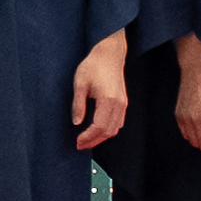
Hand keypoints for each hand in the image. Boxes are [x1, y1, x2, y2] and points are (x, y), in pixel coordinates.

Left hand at [71, 30, 129, 152]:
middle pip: (108, 131)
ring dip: (101, 137)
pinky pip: (118, 122)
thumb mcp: (80, 84)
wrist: (110, 54)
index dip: (88, 137)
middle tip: (79, 146)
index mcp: (108, 100)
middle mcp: (119, 104)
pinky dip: (108, 130)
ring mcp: (123, 104)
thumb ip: (78, 104)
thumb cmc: (93, 66)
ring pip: (115, 129)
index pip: (99, 126)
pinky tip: (97, 131)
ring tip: (86, 141)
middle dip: (93, 141)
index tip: (77, 142)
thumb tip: (76, 122)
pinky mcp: (123, 102)